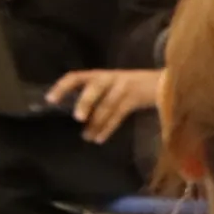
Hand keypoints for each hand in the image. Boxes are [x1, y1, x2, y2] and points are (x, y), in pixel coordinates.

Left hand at [50, 67, 165, 146]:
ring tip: (86, 137)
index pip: (76, 77)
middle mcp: (111, 78)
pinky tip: (99, 138)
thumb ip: (95, 96)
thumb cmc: (130, 87)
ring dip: (96, 122)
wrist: (163, 84)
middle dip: (85, 102)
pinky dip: (108, 127)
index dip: (63, 87)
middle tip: (78, 118)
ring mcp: (124, 88)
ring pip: (108, 104)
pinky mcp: (136, 99)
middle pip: (96, 87)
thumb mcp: (112, 86)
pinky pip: (119, 115)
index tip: (50, 99)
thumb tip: (76, 116)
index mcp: (100, 75)